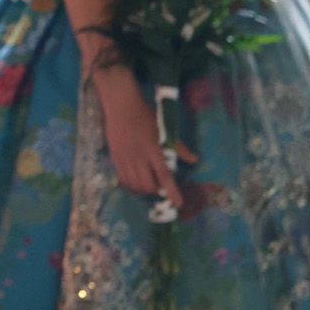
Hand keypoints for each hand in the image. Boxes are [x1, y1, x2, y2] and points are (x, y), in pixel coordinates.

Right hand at [93, 70, 181, 204]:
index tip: (178, 203)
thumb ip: (178, 146)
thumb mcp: (165, 129)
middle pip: (148, 185)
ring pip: (135, 185)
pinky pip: (123, 179)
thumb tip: (194, 159)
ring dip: (144, 189)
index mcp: (153, 150)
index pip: (164, 176)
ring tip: (148, 184)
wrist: (121, 106)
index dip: (172, 192)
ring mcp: (125, 159)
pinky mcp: (115, 158)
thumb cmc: (145, 115)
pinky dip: (131, 185)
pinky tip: (135, 181)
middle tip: (161, 186)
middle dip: (157, 190)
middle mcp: (138, 158)